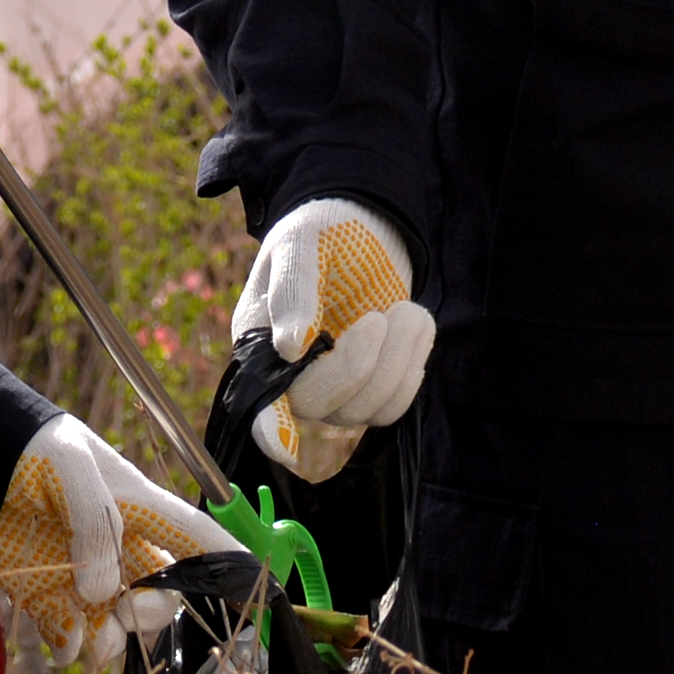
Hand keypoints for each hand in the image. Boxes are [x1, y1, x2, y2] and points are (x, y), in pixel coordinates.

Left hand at [0, 415, 240, 663]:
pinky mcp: (44, 596)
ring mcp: (82, 576)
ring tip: (89, 636)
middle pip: (162, 596)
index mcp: (140, 508)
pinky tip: (63, 642)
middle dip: (155, 612)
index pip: (198, 539)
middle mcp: (119, 548)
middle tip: (126, 609)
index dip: (232, 565)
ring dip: (112, 640)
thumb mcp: (69, 465)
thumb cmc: (29, 446)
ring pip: (118, 625)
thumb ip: (94, 522)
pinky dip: (72, 649)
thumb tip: (101, 591)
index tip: (259, 596)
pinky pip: (71, 637)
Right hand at [232, 197, 432, 484]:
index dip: (269, 427)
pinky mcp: (371, 387)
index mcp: (260, 343)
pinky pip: (394, 404)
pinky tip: (414, 321)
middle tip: (380, 316)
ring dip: (396, 360)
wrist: (365, 227)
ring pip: (366, 411)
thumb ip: (292, 291)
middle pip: (319, 407)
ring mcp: (333, 387)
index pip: (259, 401)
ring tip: (405, 309)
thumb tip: (289, 348)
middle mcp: (290, 376)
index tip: (284, 446)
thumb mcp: (301, 244)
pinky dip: (413, 364)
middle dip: (358, 366)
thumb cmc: (323, 230)